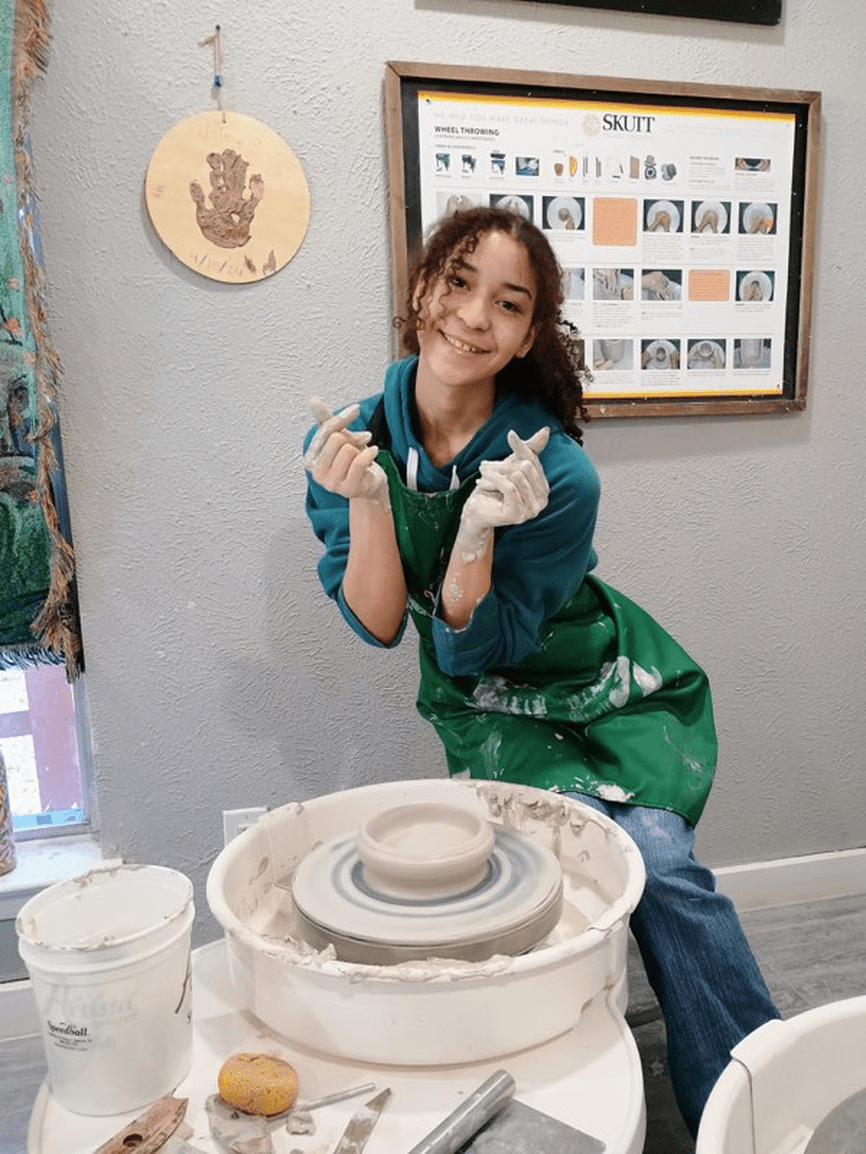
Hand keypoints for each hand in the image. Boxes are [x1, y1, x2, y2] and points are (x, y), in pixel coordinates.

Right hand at [304, 397, 389, 509]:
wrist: (369, 484)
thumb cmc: (353, 461)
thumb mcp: (340, 437)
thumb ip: (326, 420)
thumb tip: (312, 400)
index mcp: (311, 459)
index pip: (325, 430)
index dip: (342, 418)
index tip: (356, 409)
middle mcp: (317, 473)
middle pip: (336, 439)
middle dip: (352, 439)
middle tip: (359, 444)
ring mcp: (332, 483)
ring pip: (348, 450)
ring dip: (360, 450)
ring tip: (362, 457)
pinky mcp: (348, 489)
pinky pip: (359, 462)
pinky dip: (370, 453)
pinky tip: (373, 452)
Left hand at [455, 427, 549, 560]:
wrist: (475, 510)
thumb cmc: (493, 488)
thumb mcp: (511, 465)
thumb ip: (529, 449)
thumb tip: (546, 430)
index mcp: (543, 489)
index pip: (535, 460)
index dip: (521, 447)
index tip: (510, 435)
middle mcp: (542, 501)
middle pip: (525, 467)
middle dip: (502, 465)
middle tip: (485, 467)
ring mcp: (531, 510)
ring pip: (517, 475)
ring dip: (494, 473)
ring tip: (483, 475)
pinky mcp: (517, 514)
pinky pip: (509, 487)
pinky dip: (493, 480)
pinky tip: (481, 482)